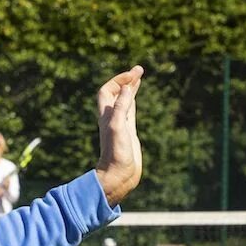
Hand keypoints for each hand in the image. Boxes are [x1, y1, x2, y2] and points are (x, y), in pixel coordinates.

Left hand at [92, 65, 144, 205]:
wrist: (119, 176)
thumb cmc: (117, 154)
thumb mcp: (119, 127)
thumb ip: (121, 107)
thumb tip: (127, 87)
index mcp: (107, 115)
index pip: (108, 90)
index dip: (118, 80)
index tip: (133, 74)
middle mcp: (112, 118)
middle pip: (116, 93)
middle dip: (126, 80)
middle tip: (139, 69)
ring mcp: (120, 124)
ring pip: (124, 100)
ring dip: (130, 88)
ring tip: (139, 76)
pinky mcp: (128, 132)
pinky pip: (130, 111)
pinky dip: (133, 100)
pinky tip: (136, 95)